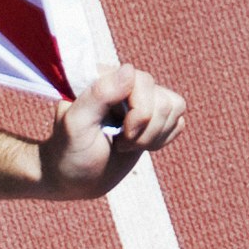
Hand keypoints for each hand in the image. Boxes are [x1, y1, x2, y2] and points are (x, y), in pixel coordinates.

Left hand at [37, 60, 184, 196]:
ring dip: (154, 136)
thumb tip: (129, 70)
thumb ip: (99, 94)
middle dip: (146, 131)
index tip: (119, 135)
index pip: (144, 82)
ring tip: (127, 145)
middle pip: (164, 100)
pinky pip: (178, 121)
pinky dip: (163, 139)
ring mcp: (141, 101)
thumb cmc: (69, 152)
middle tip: (120, 144)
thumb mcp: (77, 124)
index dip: (139, 114)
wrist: (73, 178)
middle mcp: (126, 84)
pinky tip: (139, 146)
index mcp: (106, 77)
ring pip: (175, 108)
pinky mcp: (153, 119)